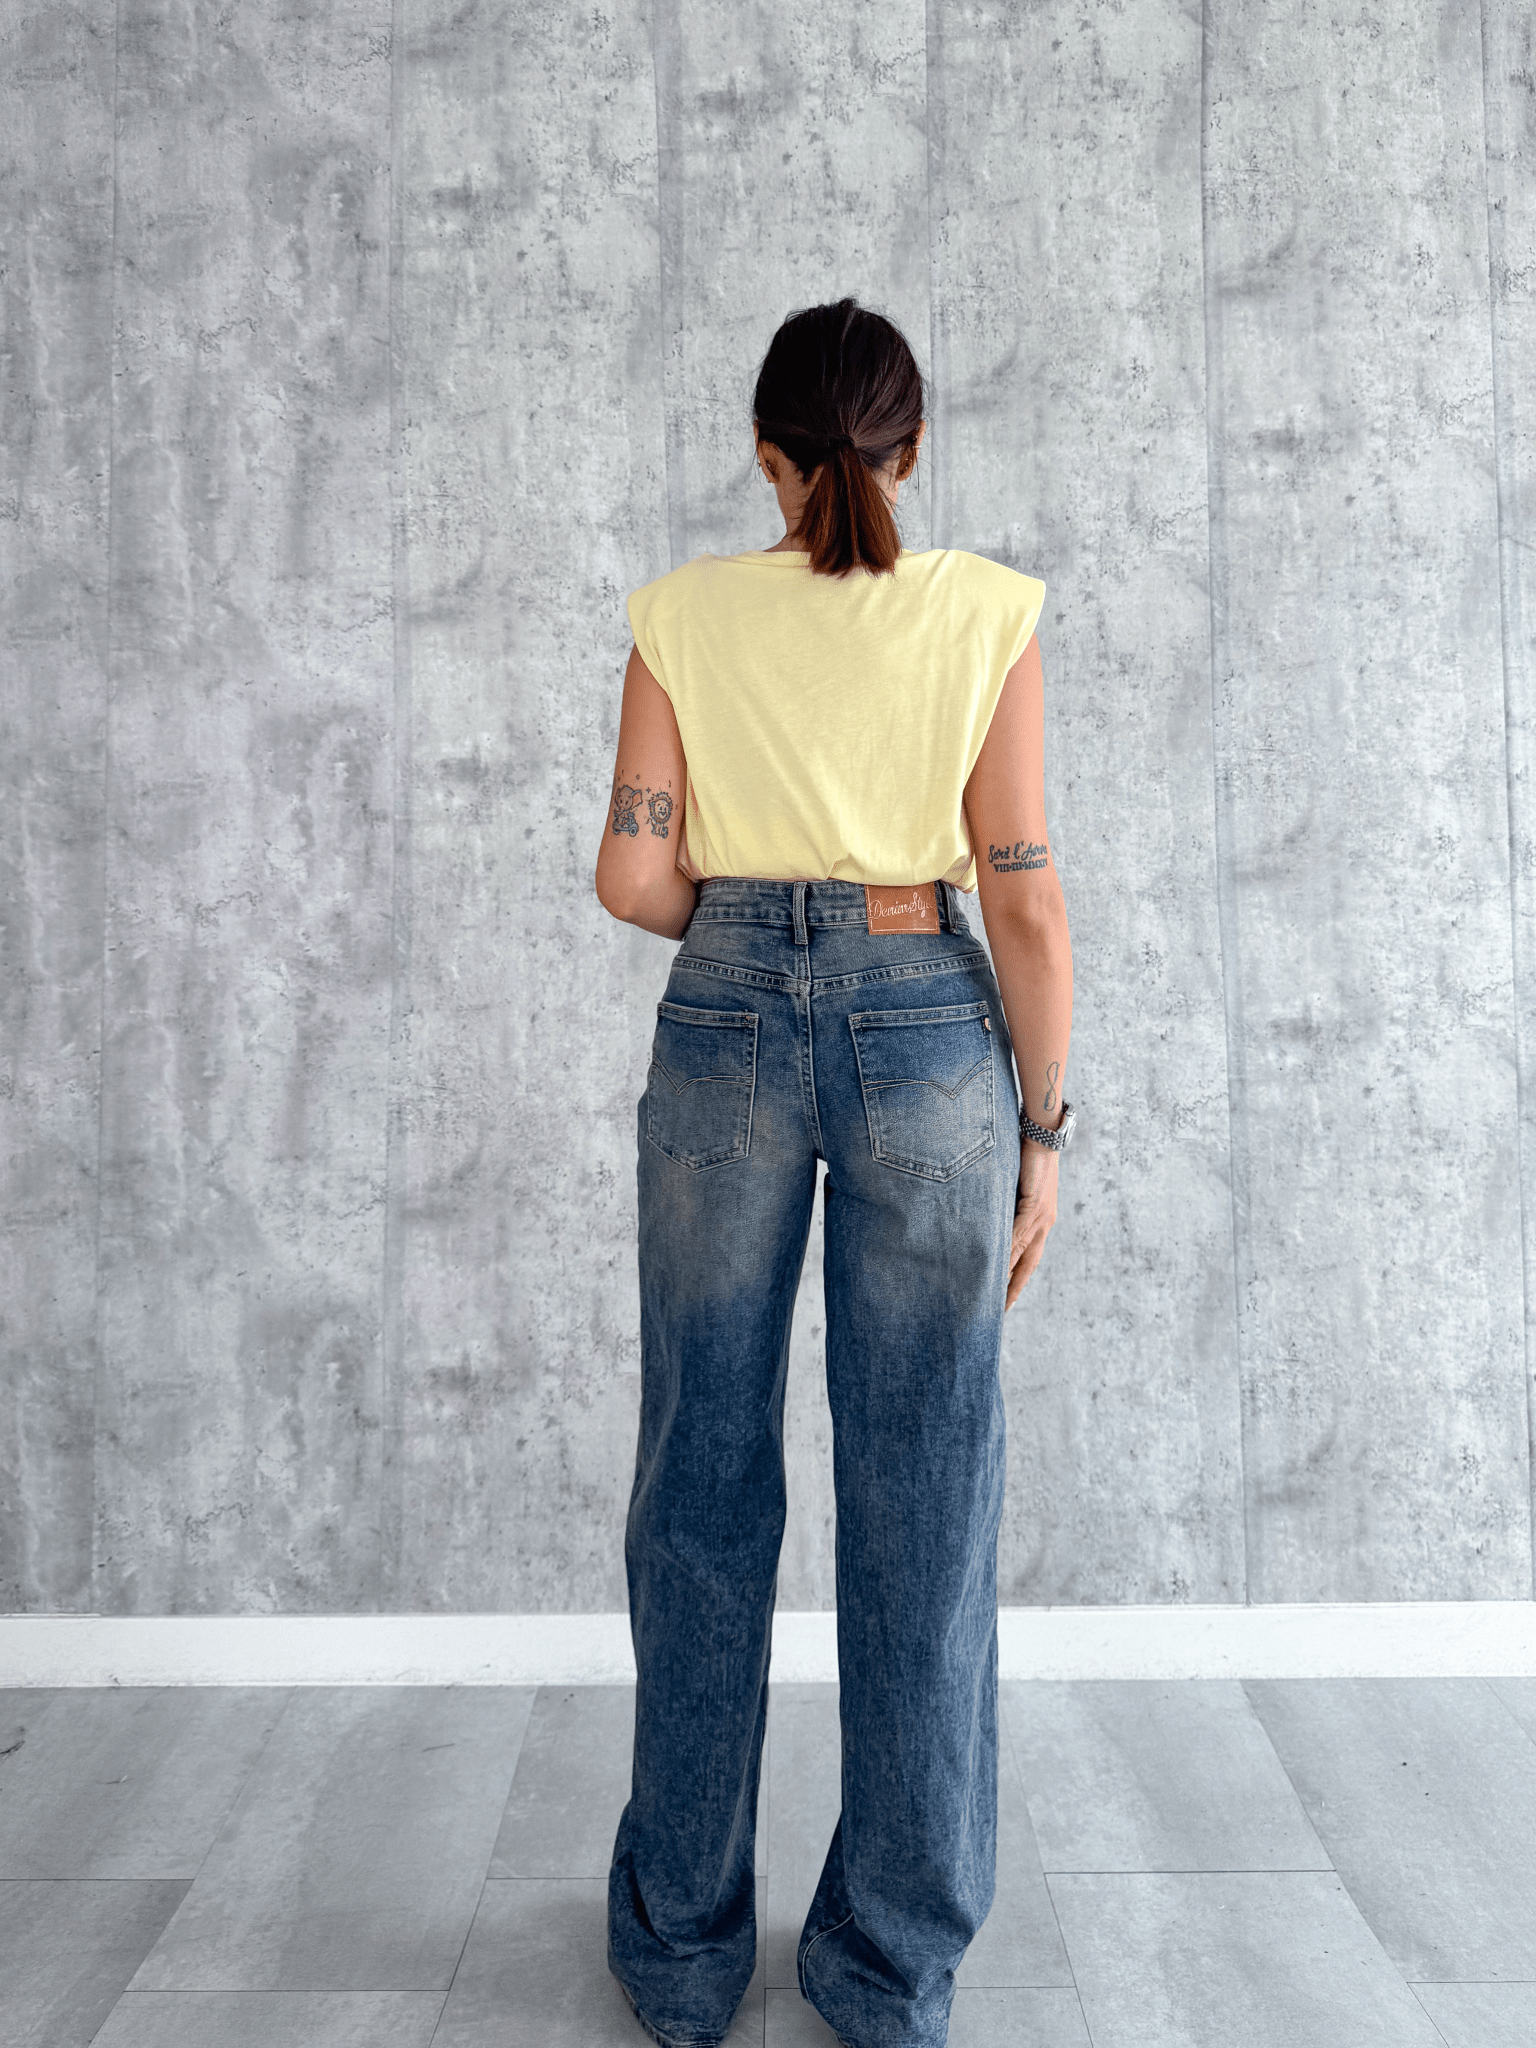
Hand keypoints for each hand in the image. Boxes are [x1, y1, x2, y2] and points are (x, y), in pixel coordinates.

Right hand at [1006, 1139, 1058, 1307]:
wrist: (1042, 1132)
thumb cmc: (1026, 1155)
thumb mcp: (1014, 1188)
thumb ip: (1005, 1208)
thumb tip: (988, 1223)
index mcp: (1041, 1220)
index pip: (1028, 1259)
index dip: (1017, 1280)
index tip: (1005, 1300)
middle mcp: (1044, 1222)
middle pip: (1028, 1264)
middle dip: (1014, 1288)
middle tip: (999, 1310)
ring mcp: (1041, 1215)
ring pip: (1021, 1253)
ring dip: (1007, 1274)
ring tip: (992, 1294)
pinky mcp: (1035, 1205)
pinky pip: (1018, 1233)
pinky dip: (1006, 1251)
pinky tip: (995, 1265)